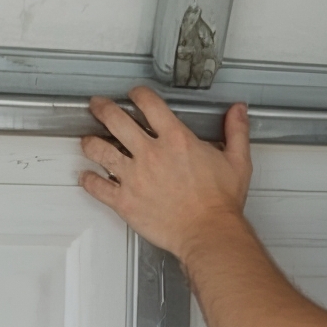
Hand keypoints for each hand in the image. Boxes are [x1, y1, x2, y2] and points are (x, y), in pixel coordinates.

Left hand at [80, 90, 250, 260]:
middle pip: (115, 120)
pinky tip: (88, 177)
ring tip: (89, 140)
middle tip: (98, 106)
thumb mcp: (238, 161)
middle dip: (102, 108)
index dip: (138, 94)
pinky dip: (89, 180)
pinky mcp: (124, 200)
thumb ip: (236, 131)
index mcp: (177, 141)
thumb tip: (237, 111)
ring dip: (90, 142)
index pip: (149, 105)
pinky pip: (96, 186)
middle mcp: (151, 154)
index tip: (135, 95)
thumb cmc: (221, 202)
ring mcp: (133, 177)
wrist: (209, 231)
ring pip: (98, 150)